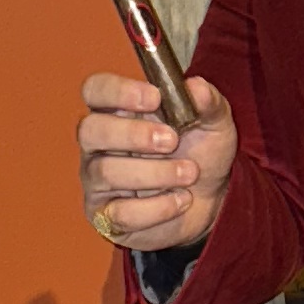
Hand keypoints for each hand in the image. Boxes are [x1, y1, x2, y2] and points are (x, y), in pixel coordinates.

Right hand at [79, 72, 236, 252]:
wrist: (210, 201)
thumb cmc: (200, 154)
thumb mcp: (214, 123)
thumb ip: (208, 102)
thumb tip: (196, 87)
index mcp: (118, 111)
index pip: (94, 90)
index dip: (117, 91)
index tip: (154, 98)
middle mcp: (99, 144)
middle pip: (89, 130)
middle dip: (133, 134)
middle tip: (171, 141)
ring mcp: (97, 181)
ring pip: (106, 172)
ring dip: (156, 173)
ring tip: (189, 174)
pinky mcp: (105, 217)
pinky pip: (120, 213)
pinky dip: (158, 207)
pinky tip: (181, 200)